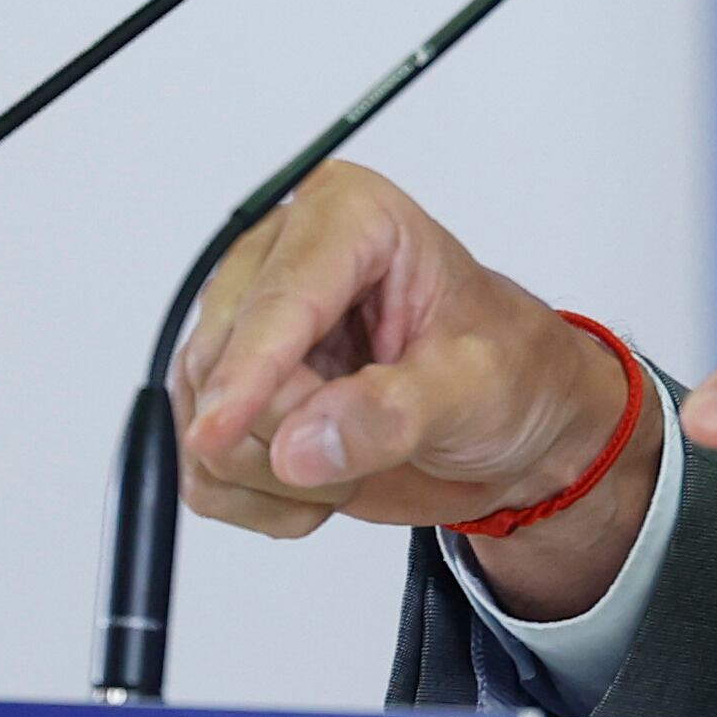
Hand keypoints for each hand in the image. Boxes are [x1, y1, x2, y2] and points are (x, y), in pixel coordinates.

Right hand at [172, 162, 659, 620]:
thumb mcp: (476, 385)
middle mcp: (280, 260)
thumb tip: (300, 445)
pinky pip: (202, 471)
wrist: (516, 420)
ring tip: (357, 461)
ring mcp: (244, 330)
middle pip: (223, 363)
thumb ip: (393, 412)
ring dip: (276, 474)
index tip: (218, 432)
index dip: (247, 372)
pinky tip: (323, 483)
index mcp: (349, 217)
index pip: (277, 299)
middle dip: (288, 432)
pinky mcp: (228, 394)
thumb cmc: (508, 368)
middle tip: (373, 446)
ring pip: (200, 421)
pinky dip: (259, 500)